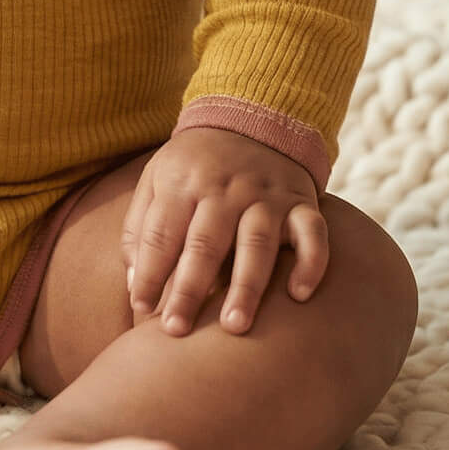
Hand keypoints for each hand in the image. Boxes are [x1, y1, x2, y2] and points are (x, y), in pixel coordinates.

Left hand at [121, 125, 326, 336]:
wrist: (252, 118)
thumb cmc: (194, 165)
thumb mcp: (156, 179)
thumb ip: (141, 229)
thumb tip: (135, 284)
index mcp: (182, 184)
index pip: (162, 234)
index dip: (150, 272)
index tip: (141, 308)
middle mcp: (225, 190)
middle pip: (205, 244)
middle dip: (190, 289)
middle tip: (177, 331)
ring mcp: (266, 196)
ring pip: (257, 244)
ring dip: (245, 287)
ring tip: (234, 327)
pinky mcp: (302, 202)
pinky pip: (313, 233)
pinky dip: (310, 263)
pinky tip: (299, 296)